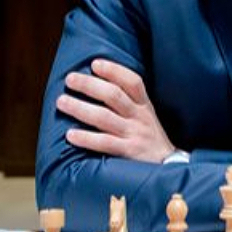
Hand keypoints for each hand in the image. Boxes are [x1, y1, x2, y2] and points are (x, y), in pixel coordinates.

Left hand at [56, 59, 175, 162]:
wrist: (169, 167)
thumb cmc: (150, 140)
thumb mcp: (147, 117)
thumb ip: (130, 103)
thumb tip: (99, 87)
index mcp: (144, 106)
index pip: (132, 82)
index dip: (114, 70)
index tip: (95, 63)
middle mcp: (140, 117)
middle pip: (113, 95)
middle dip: (90, 85)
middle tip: (70, 79)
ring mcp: (134, 134)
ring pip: (105, 117)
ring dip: (81, 108)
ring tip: (62, 101)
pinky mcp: (129, 153)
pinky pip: (105, 143)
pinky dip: (86, 138)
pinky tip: (70, 135)